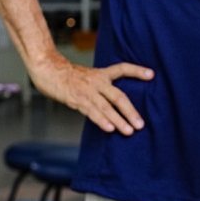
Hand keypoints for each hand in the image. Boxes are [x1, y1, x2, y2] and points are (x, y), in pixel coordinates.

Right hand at [28, 54, 152, 135]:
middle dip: (131, 111)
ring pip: (106, 106)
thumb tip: (112, 103)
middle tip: (141, 124)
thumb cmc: (66, 76)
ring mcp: (87, 90)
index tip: (152, 74)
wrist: (47, 69)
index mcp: (100, 74)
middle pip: (118, 96)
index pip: (122, 69)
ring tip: (129, 131)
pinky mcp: (77, 99)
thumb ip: (99, 87)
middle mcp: (97, 81)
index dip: (137, 71)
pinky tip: (109, 129)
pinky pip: (91, 111)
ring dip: (119, 120)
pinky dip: (101, 120)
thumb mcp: (87, 77)